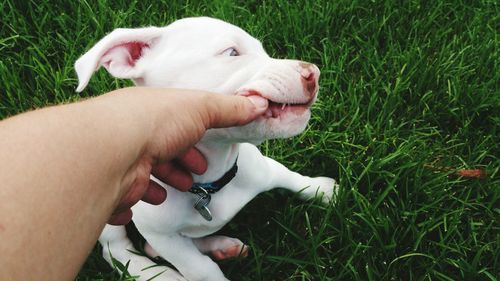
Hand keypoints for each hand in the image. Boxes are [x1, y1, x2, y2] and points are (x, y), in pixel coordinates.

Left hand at [103, 87, 267, 224]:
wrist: (112, 149)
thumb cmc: (157, 123)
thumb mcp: (201, 107)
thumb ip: (229, 108)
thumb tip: (260, 103)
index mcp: (153, 116)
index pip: (174, 129)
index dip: (191, 143)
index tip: (204, 159)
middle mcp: (134, 137)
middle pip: (158, 154)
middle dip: (176, 167)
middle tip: (192, 178)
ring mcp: (121, 163)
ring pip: (140, 177)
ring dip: (156, 186)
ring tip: (171, 194)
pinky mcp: (112, 189)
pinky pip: (119, 199)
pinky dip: (129, 205)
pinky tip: (138, 208)